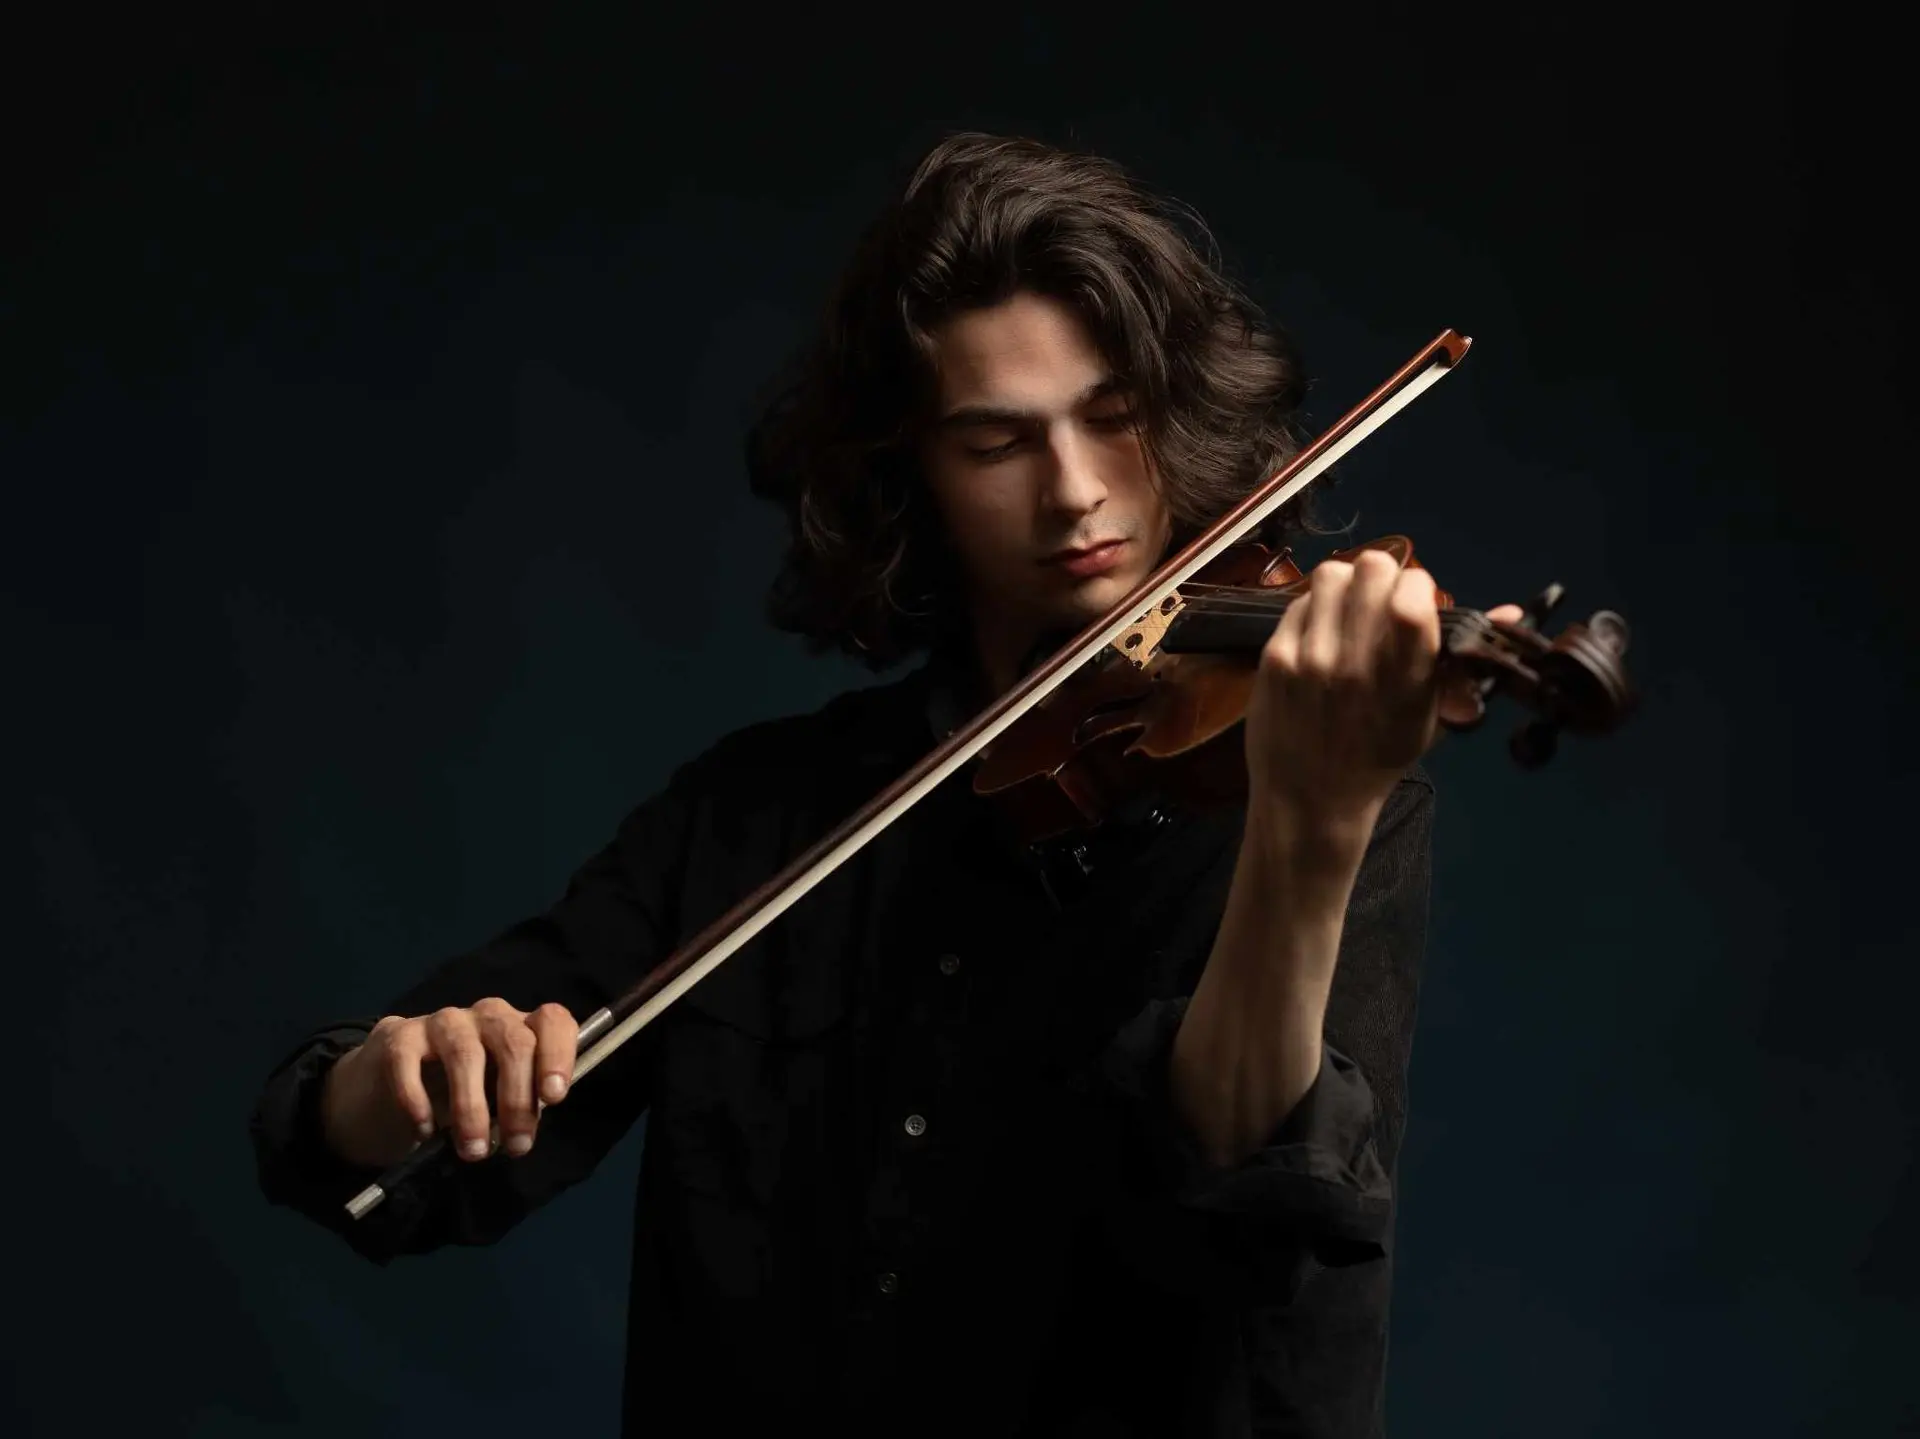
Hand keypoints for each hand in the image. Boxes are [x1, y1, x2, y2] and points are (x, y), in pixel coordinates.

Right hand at [320, 997, 578, 1169]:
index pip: (552, 1021)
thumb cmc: (459, 1099)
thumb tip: (524, 1132)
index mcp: (522, 1028)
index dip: (558, 1054)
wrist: (388, 1097)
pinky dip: (418, 1099)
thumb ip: (518, 1105)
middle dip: (517, 1098)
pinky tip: (424, 1129)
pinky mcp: (399, 1036)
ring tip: (473, 1150)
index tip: (553, 1097)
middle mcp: (487, 1015)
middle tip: (515, 1146)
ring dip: (471, 1106)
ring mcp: (443, 1022)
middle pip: (514, 1041)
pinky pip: (409, 1062)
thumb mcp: (497, 1103)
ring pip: (465, 1052)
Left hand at [1245, 548, 1523, 831]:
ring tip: (1350, 616)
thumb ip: (1462, 661)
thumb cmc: (1379, 758)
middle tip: (1380, 605)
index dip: (1418, 588)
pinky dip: (1315, 610)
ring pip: (1331, 574)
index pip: (1413, 592)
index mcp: (1405, 677)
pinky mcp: (1273, 657)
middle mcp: (1357, 662)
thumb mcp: (1430, 716)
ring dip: (1346, 586)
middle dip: (1383, 578)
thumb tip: (1512, 610)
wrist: (1310, 799)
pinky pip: (1298, 602)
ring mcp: (1310, 657)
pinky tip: (1321, 636)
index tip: (1414, 606)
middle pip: (1372, 566)